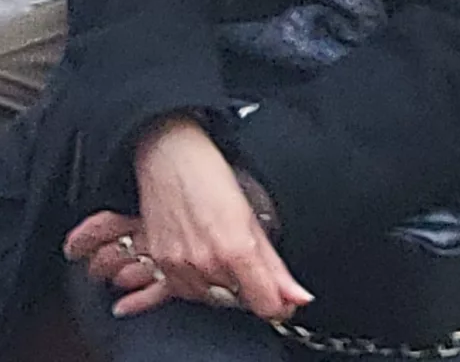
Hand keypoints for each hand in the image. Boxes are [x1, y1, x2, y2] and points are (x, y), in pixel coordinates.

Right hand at [101, 117, 308, 321]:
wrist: (166, 153)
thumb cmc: (210, 175)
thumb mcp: (253, 217)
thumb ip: (276, 267)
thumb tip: (298, 298)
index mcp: (235, 250)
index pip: (266, 307)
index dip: (279, 304)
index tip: (281, 296)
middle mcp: (205, 262)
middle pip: (240, 303)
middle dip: (249, 290)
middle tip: (246, 260)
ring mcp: (179, 263)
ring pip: (212, 299)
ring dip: (222, 288)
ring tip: (221, 255)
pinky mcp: (161, 260)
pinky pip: (185, 290)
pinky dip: (197, 283)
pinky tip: (201, 259)